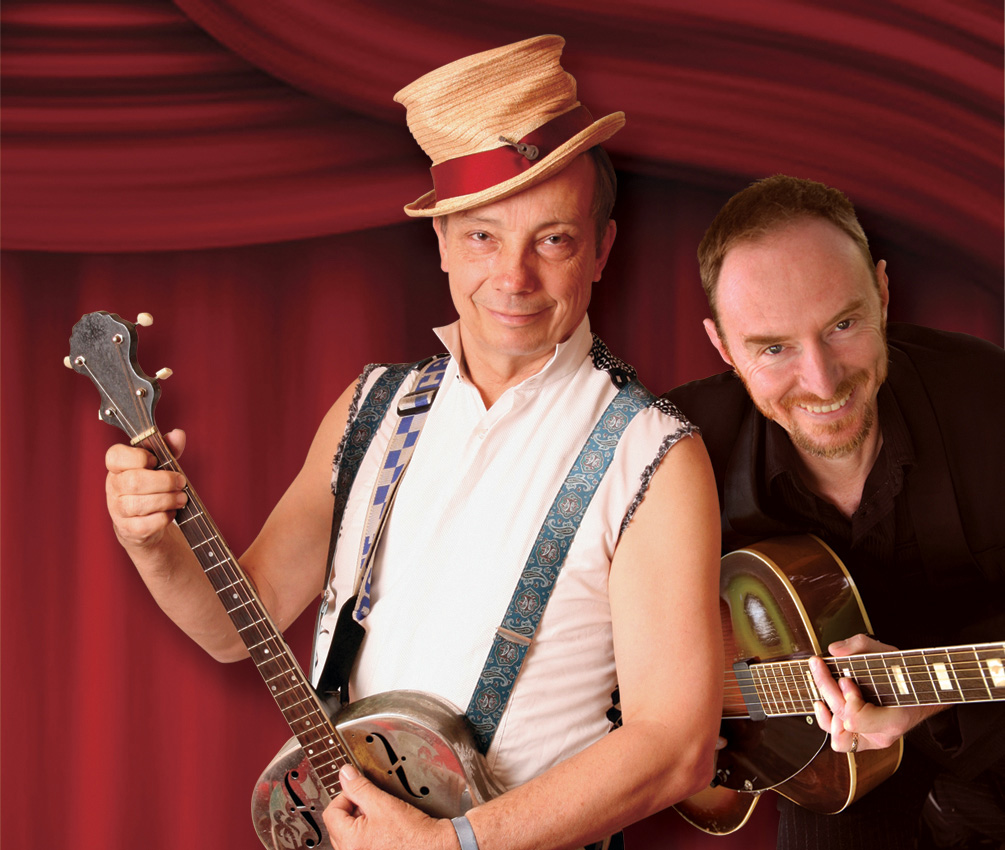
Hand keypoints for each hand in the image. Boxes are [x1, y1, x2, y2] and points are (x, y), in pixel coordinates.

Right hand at [105, 428, 187, 550]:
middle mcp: (113, 487)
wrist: (146, 524)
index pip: (115, 456)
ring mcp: (117, 510)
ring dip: (167, 500)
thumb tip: (178, 434)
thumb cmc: (154, 487)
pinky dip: (164, 518)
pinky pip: (146, 524)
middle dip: (165, 481)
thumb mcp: (161, 465)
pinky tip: (171, 512)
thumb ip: (168, 448)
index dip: (139, 457)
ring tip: (181, 498)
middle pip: (134, 481)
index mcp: (117, 466)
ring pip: (140, 504)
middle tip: (181, 482)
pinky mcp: (128, 529)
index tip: (156, 461)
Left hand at [323, 764, 458, 849]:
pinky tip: (384, 827)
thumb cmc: (413, 833)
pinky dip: (368, 831)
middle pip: (339, 824)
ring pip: (349, 833)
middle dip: (353, 808)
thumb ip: (360, 788)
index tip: (359, 790)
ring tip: (380, 816)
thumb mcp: (383, 803)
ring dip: (360, 820)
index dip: (346, 795)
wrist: (434, 847)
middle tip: (372, 802)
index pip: (332, 812)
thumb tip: (346, 775)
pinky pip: (360, 842)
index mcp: (349, 842)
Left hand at [809, 633, 941, 752]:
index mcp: (894, 719)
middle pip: (843, 719)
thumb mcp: (889, 654)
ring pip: (839, 738)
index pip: (857, 718)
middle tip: (819, 666)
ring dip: (827, 712)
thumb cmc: (905, 676)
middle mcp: (882, 735)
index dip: (847, 698)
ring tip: (824, 688)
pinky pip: (840, 741)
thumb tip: (835, 650)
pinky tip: (821, 703)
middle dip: (826, 689)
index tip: (845, 679)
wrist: (921, 696)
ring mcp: (872, 741)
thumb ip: (861, 646)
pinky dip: (827, 722)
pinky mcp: (863, 742)